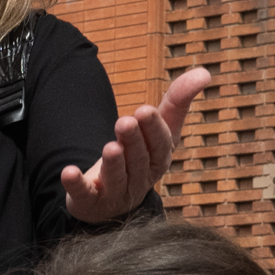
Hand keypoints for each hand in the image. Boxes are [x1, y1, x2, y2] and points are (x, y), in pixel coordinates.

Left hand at [61, 69, 211, 224]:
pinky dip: (76, 185)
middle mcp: (141, 178)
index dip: (154, 129)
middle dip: (133, 140)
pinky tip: (68, 172)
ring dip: (114, 163)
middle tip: (125, 121)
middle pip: (138, 159)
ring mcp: (116, 193)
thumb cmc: (140, 156)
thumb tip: (205, 72)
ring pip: (117, 178)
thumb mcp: (159, 129)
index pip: (161, 144)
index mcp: (159, 158)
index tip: (145, 110)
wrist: (113, 200)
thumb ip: (177, 101)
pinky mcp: (90, 202)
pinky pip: (84, 195)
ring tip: (110, 147)